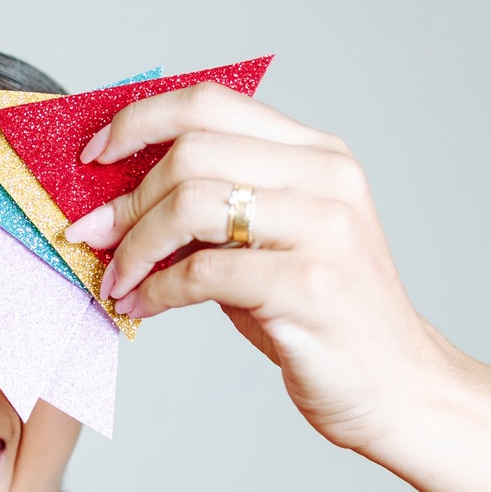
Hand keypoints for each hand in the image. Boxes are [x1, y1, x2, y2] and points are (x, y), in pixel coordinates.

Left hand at [63, 82, 446, 453]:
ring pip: (191, 204)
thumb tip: (122, 197)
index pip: (212, 103)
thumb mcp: (275, 246)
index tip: (94, 155)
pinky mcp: (307, 287)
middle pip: (192, 149)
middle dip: (126, 196)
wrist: (397, 387)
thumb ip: (218, 211)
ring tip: (116, 279)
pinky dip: (156, 291)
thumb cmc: (325, 319)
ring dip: (136, 245)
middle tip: (93, 234)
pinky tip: (141, 308)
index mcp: (318, 155)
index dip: (140, 121)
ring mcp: (322, 230)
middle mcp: (326, 179)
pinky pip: (202, 272)